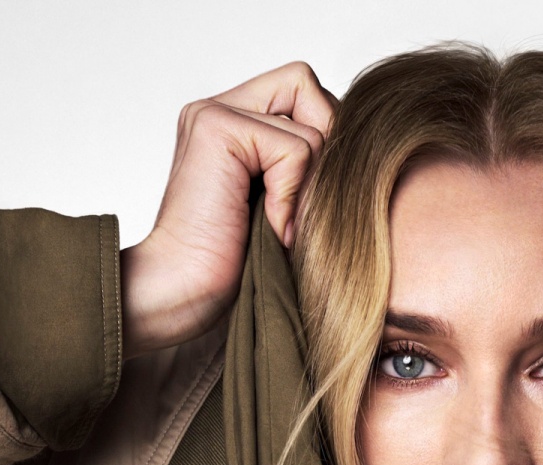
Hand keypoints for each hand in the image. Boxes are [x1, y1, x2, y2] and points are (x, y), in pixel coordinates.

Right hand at [122, 63, 334, 351]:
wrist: (183, 292)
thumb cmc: (233, 264)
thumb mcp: (282, 202)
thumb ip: (305, 162)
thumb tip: (359, 139)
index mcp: (230, 120)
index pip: (306, 93)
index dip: (324, 138)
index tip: (305, 197)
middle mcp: (218, 108)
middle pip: (313, 92)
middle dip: (324, 155)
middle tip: (299, 210)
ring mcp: (213, 113)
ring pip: (312, 128)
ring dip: (308, 189)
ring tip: (281, 226)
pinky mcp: (216, 128)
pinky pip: (296, 149)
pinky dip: (293, 197)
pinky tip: (271, 227)